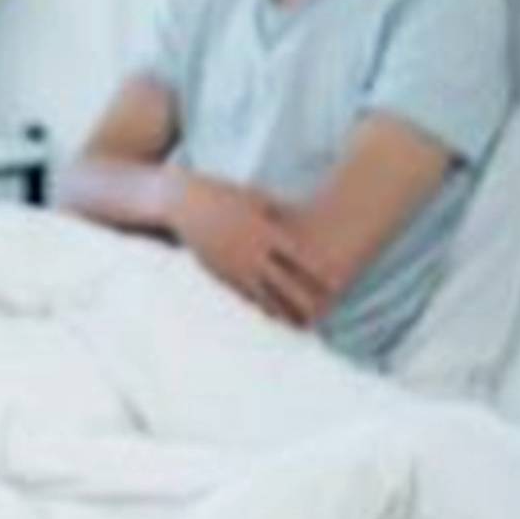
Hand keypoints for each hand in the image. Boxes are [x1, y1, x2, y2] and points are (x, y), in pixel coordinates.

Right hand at [169, 173, 336, 327]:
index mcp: (262, 232)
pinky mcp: (220, 273)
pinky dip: (260, 305)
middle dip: (304, 299)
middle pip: (284, 282)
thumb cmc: (222, 194)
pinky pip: (243, 293)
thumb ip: (278, 209)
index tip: (336, 284)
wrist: (183, 204)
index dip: (316, 272)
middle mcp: (250, 252)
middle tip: (324, 312)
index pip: (296, 258)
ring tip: (300, 324)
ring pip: (263, 294)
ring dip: (283, 310)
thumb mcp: (254, 197)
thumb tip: (300, 213)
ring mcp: (234, 265)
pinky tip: (271, 314)